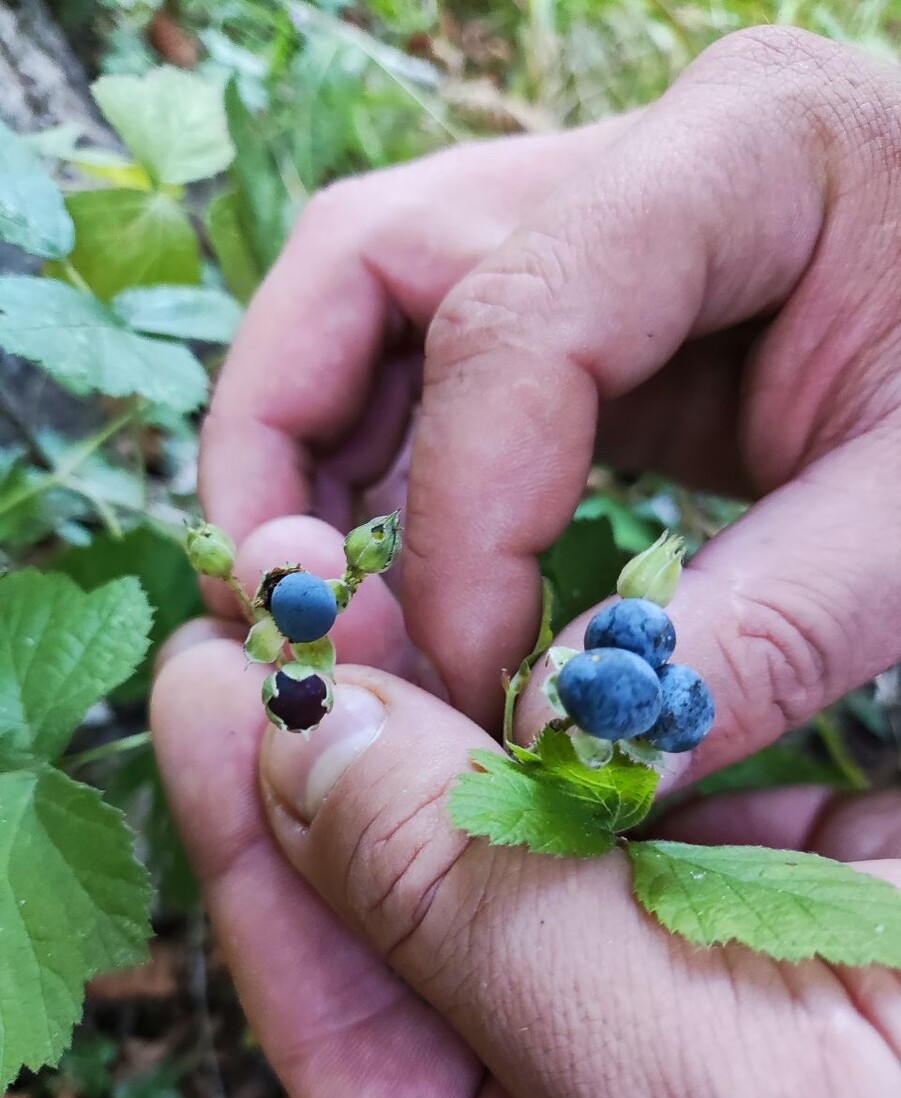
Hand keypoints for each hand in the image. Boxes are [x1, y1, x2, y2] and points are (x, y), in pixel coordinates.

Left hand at [152, 518, 900, 1097]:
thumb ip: (478, 923)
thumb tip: (314, 744)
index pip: (325, 978)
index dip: (250, 816)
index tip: (208, 668)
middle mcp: (546, 1066)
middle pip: (404, 877)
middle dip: (347, 732)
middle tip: (282, 590)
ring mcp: (642, 968)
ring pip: (510, 809)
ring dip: (460, 692)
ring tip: (383, 578)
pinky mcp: (740, 893)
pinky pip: (625, 779)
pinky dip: (587, 698)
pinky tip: (547, 624)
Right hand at [203, 26, 900, 772]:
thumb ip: (762, 631)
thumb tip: (565, 743)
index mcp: (746, 148)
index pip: (516, 323)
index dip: (461, 519)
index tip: (477, 678)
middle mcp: (640, 161)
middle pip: (365, 266)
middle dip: (286, 449)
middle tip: (284, 609)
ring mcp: (599, 226)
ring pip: (371, 317)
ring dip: (318, 474)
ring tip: (329, 616)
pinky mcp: (595, 310)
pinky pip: (437, 377)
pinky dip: (392, 487)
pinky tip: (409, 586)